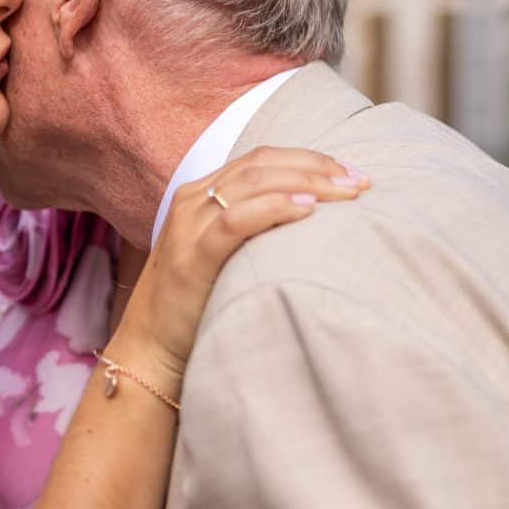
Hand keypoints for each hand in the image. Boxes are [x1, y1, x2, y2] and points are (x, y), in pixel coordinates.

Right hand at [123, 147, 363, 376]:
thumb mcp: (223, 254)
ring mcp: (188, 227)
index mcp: (200, 195)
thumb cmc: (195, 305)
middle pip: (261, 164)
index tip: (350, 173)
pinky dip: (274, 209)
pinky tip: (307, 210)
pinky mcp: (191, 258)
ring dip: (305, 183)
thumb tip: (313, 218)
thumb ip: (252, 229)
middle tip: (359, 182)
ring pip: (251, 184)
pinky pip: (235, 221)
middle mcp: (192, 201)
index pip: (260, 159)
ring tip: (344, 193)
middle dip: (316, 167)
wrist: (149, 349)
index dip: (308, 159)